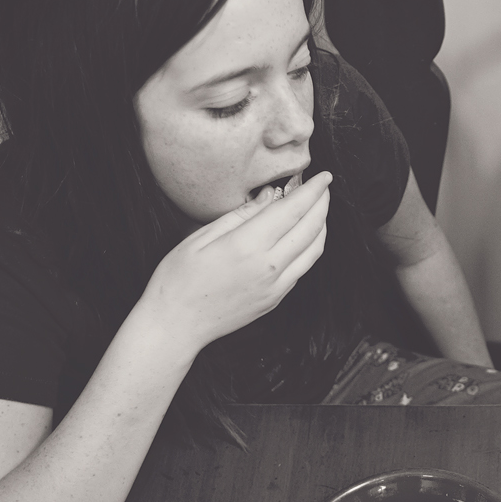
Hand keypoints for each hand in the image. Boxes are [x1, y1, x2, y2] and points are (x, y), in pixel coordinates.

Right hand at [138, 172, 330, 351]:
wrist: (176, 325)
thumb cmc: (179, 279)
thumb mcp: (201, 236)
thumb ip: (240, 214)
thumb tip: (269, 195)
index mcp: (248, 245)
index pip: (293, 210)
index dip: (312, 191)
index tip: (324, 177)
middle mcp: (268, 267)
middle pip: (310, 228)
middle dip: (322, 204)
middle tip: (323, 188)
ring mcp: (275, 287)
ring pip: (314, 250)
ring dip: (321, 226)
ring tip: (318, 209)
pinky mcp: (275, 299)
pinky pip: (303, 269)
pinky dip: (311, 247)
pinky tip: (304, 236)